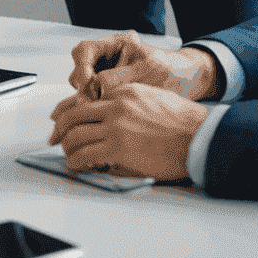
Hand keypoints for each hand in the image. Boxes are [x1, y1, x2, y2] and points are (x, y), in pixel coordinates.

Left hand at [48, 81, 209, 181]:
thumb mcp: (150, 98)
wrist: (199, 136)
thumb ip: (127, 104)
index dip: (72, 112)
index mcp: (121, 92)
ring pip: (76, 135)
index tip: (65, 121)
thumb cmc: (183, 122)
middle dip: (62, 128)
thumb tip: (111, 119)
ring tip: (67, 154)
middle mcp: (114, 106)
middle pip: (74, 115)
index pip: (86, 101)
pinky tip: (76, 165)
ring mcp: (115, 127)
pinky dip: (76, 160)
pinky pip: (87, 154)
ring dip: (67, 146)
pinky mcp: (118, 148)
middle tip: (58, 137)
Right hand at [68, 31, 220, 101]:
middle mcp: (109, 57)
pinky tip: (103, 115)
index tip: (87, 84)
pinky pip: (96, 97)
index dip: (81, 67)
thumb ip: (120, 78)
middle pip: (80, 68)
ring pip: (85, 85)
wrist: (190, 82)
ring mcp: (110, 73)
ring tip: (98, 110)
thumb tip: (96, 88)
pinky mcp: (114, 90)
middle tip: (89, 102)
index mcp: (117, 44)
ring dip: (88, 98)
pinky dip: (96, 106)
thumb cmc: (174, 72)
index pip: (84, 50)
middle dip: (82, 86)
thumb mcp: (148, 72)